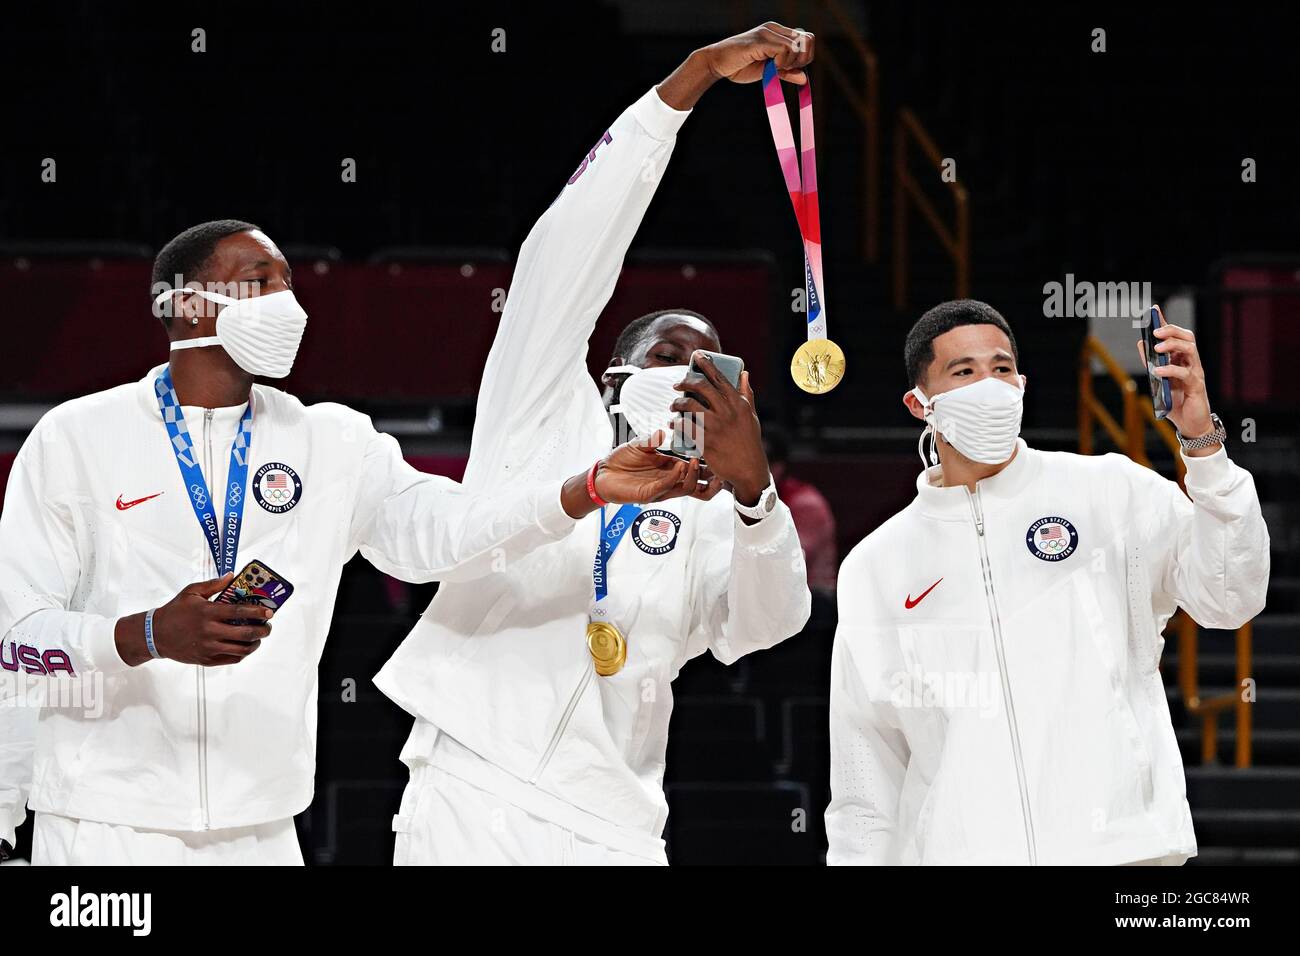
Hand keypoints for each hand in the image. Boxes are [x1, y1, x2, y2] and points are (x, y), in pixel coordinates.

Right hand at [114, 573, 272, 666]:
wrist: (155, 634)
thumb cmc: (175, 611)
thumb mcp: (191, 592)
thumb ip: (214, 585)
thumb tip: (232, 576)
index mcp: (208, 613)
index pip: (240, 612)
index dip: (258, 612)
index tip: (269, 612)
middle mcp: (210, 631)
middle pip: (246, 633)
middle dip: (263, 630)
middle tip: (267, 626)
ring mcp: (209, 647)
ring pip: (241, 649)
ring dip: (255, 643)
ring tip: (259, 637)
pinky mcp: (206, 659)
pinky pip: (232, 659)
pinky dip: (243, 653)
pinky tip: (245, 646)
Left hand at [594, 432, 710, 504]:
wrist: (603, 473)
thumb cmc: (622, 460)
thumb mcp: (639, 444)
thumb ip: (652, 439)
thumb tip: (663, 432)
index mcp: (671, 469)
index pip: (697, 471)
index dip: (710, 466)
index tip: (718, 454)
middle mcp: (670, 481)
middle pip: (700, 487)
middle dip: (712, 479)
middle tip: (718, 466)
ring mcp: (661, 489)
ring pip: (688, 489)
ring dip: (694, 475)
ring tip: (696, 461)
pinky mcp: (649, 494)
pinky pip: (667, 487)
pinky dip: (676, 477)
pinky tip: (679, 465)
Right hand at [657, 22, 814, 109]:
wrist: (716, 63)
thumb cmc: (739, 67)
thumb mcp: (768, 71)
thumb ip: (786, 72)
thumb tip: (804, 79)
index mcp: (777, 32)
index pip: (807, 38)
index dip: (805, 56)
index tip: (791, 69)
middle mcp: (774, 28)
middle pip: (807, 39)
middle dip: (801, 59)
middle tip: (785, 70)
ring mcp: (767, 32)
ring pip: (797, 45)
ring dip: (790, 62)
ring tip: (775, 68)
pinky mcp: (760, 40)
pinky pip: (784, 50)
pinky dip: (781, 62)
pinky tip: (770, 66)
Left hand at [670, 353, 769, 504]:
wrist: (749, 469)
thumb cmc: (749, 442)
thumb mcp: (751, 416)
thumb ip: (746, 394)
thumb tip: (744, 373)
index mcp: (738, 403)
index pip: (720, 378)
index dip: (707, 364)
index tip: (697, 355)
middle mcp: (727, 412)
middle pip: (702, 388)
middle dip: (686, 382)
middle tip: (677, 384)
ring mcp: (716, 427)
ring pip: (690, 407)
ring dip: (677, 404)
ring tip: (673, 406)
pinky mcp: (707, 442)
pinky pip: (686, 428)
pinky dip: (677, 424)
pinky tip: (673, 424)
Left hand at [1135, 306, 1215, 446]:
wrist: (1189, 424)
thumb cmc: (1175, 401)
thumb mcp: (1158, 381)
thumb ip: (1151, 363)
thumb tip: (1141, 343)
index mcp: (1181, 359)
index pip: (1175, 336)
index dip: (1165, 322)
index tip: (1154, 310)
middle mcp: (1191, 362)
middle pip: (1187, 337)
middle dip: (1171, 330)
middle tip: (1155, 331)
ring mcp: (1196, 372)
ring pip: (1190, 349)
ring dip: (1173, 345)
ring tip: (1157, 349)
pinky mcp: (1196, 385)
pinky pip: (1185, 372)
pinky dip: (1170, 370)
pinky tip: (1158, 371)